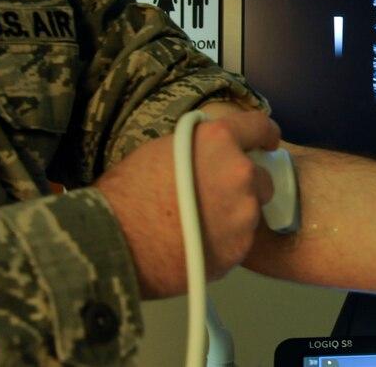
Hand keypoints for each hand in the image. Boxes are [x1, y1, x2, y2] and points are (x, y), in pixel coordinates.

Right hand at [95, 109, 280, 298]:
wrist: (109, 242)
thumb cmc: (125, 194)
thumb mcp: (161, 149)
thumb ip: (199, 148)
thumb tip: (210, 154)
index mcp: (220, 141)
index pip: (259, 127)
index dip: (264, 135)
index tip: (266, 142)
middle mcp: (240, 174)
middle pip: (262, 178)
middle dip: (244, 186)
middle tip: (214, 197)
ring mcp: (243, 214)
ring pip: (250, 213)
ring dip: (233, 216)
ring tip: (198, 225)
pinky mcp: (238, 249)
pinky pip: (238, 242)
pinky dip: (224, 243)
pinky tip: (195, 244)